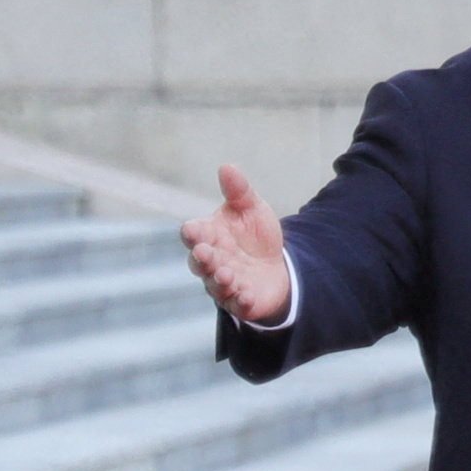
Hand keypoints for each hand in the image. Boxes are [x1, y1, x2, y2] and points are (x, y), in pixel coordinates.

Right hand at [180, 165, 291, 323]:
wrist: (277, 266)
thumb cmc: (255, 236)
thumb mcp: (251, 209)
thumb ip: (239, 192)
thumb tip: (227, 166)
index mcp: (208, 236)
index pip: (193, 234)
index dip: (193, 233)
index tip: (194, 230)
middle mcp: (210, 261)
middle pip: (199, 261)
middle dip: (202, 258)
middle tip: (207, 253)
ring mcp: (223, 283)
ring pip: (214, 284)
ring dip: (219, 279)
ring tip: (226, 275)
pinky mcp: (239, 301)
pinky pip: (236, 304)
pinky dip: (240, 300)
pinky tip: (246, 296)